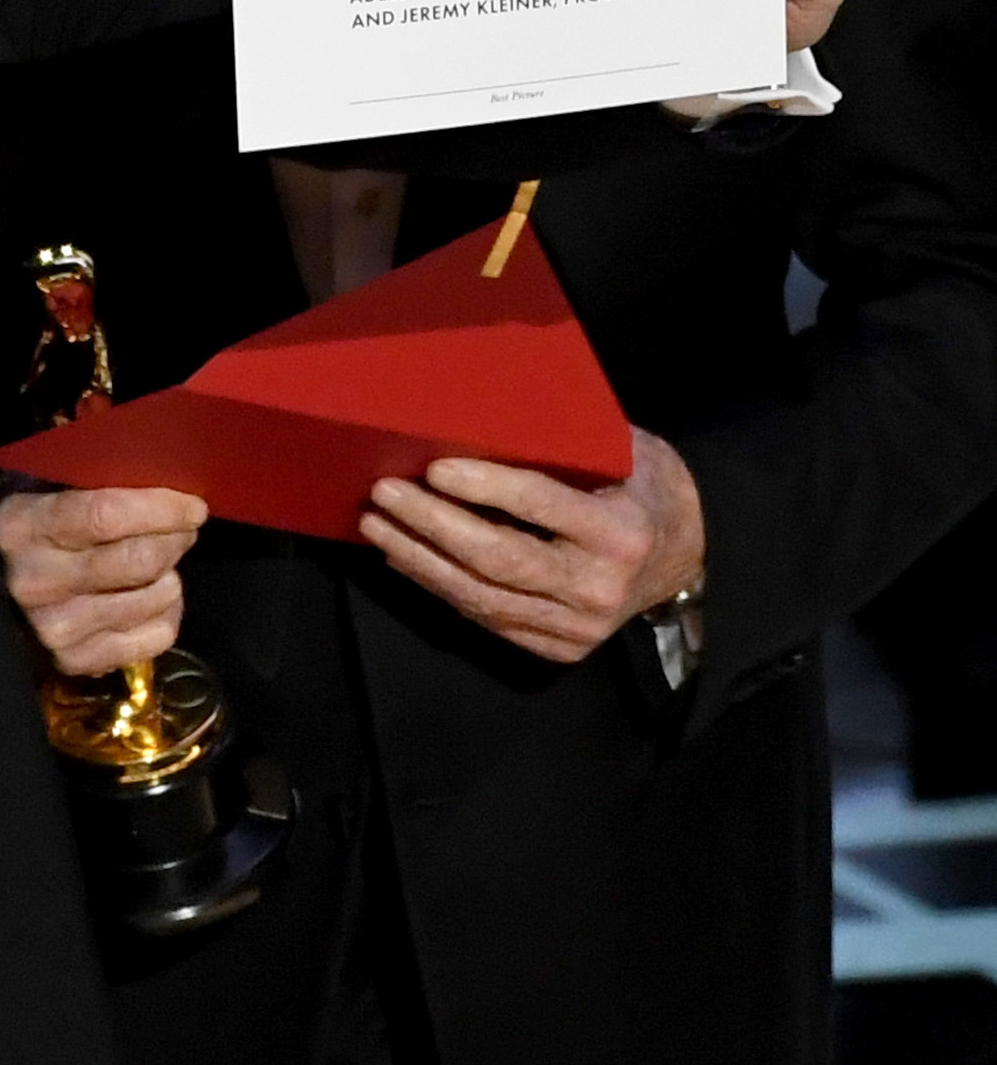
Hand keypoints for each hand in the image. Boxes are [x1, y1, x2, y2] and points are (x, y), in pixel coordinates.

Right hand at [0, 484, 206, 676]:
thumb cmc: (37, 526)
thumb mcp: (48, 488)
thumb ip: (94, 481)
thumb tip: (164, 475)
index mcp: (21, 526)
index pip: (104, 515)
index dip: (160, 509)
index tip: (192, 506)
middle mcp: (33, 581)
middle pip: (138, 560)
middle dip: (175, 539)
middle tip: (181, 530)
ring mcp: (53, 627)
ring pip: (154, 598)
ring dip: (170, 576)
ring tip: (156, 564)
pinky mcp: (75, 661)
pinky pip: (157, 636)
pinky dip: (166, 613)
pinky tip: (148, 599)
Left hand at [360, 427, 702, 665]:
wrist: (688, 555)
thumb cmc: (642, 486)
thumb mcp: (624, 452)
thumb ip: (566, 443)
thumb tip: (479, 415)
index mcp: (619, 531)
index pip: (540, 506)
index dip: (484, 487)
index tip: (434, 468)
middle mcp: (598, 586)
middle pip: (497, 559)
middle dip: (432, 525)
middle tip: (384, 493)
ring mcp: (577, 626)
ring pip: (480, 596)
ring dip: (419, 560)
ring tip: (376, 525)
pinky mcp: (558, 648)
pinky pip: (485, 617)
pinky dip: (438, 586)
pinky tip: (404, 557)